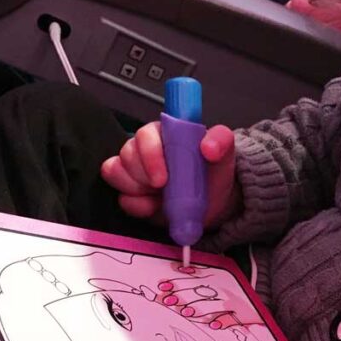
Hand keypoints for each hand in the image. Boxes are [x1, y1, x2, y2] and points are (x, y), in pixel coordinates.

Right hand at [100, 121, 240, 225]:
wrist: (214, 202)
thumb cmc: (214, 172)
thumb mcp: (224, 153)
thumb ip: (221, 140)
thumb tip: (208, 147)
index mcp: (164, 133)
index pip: (144, 135)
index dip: (150, 156)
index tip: (162, 179)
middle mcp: (144, 148)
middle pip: (127, 155)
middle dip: (144, 177)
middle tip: (165, 188)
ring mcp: (134, 170)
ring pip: (116, 173)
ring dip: (138, 190)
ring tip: (161, 196)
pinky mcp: (130, 192)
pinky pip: (121, 198)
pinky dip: (137, 206)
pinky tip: (154, 207)